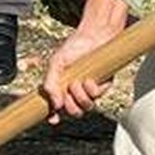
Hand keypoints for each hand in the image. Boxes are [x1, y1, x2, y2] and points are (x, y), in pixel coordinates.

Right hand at [41, 0, 129, 115]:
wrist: (93, 35)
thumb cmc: (74, 47)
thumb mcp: (56, 64)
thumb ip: (50, 83)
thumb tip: (55, 105)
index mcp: (62, 87)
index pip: (57, 108)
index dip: (54, 116)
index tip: (53, 118)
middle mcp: (76, 91)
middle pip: (74, 112)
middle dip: (70, 107)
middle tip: (67, 93)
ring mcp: (90, 90)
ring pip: (86, 107)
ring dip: (80, 98)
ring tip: (77, 83)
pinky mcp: (103, 86)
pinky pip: (97, 97)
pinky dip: (91, 90)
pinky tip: (88, 80)